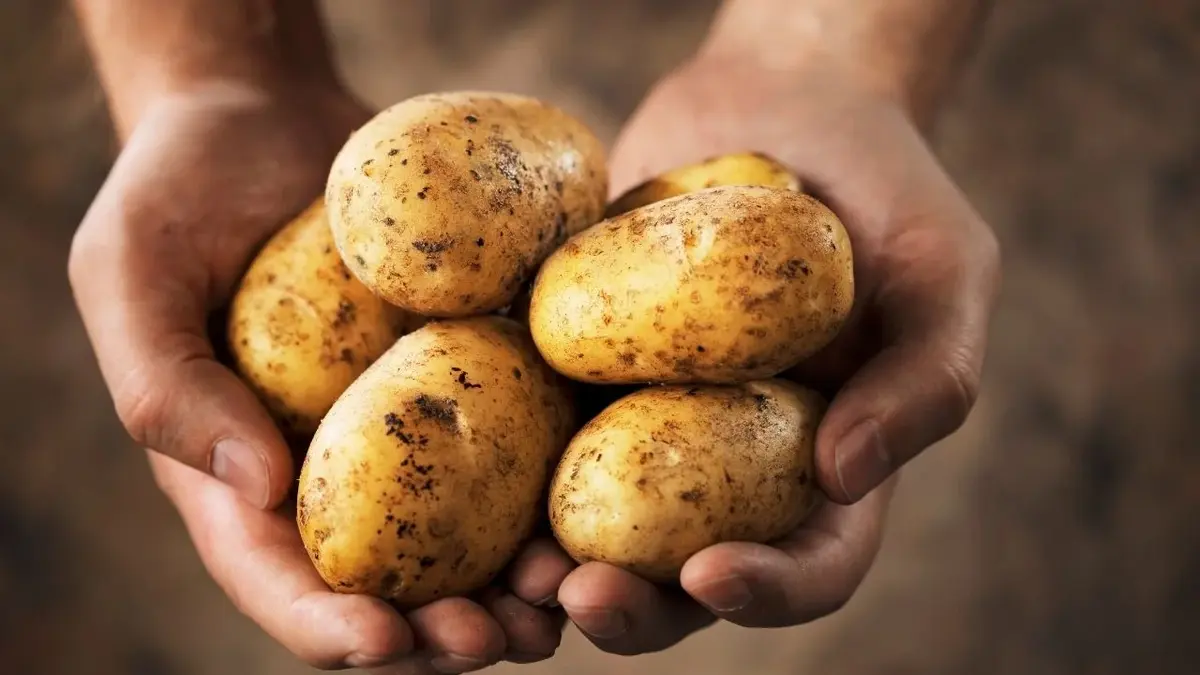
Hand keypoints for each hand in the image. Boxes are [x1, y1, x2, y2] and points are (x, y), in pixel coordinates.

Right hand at [68, 80, 568, 671]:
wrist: (267, 114)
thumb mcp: (130, 271)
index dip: (324, 624)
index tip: (380, 641)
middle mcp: (333, 466)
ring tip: (565, 598)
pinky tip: (600, 499)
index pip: (276, 575)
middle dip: (441, 629)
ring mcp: (409, 424)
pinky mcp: (469, 371)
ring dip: (516, 581)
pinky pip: (518, 438)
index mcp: (239, 471)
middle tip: (498, 639)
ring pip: (468, 532)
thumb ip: (166, 383)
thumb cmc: (179, 189)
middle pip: (389, 579)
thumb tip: (255, 489)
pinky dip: (557, 482)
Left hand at [556, 52, 999, 652]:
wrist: (782, 102)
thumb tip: (844, 476)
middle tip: (579, 596)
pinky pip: (533, 425)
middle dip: (634, 607)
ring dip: (551, 565)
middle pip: (682, 576)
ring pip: (595, 523)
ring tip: (512, 568)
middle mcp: (730, 463)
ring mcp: (645, 420)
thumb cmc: (884, 188)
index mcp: (825, 464)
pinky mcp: (579, 367)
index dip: (768, 592)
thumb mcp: (944, 271)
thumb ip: (927, 377)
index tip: (712, 575)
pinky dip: (498, 462)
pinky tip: (462, 458)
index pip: (810, 564)